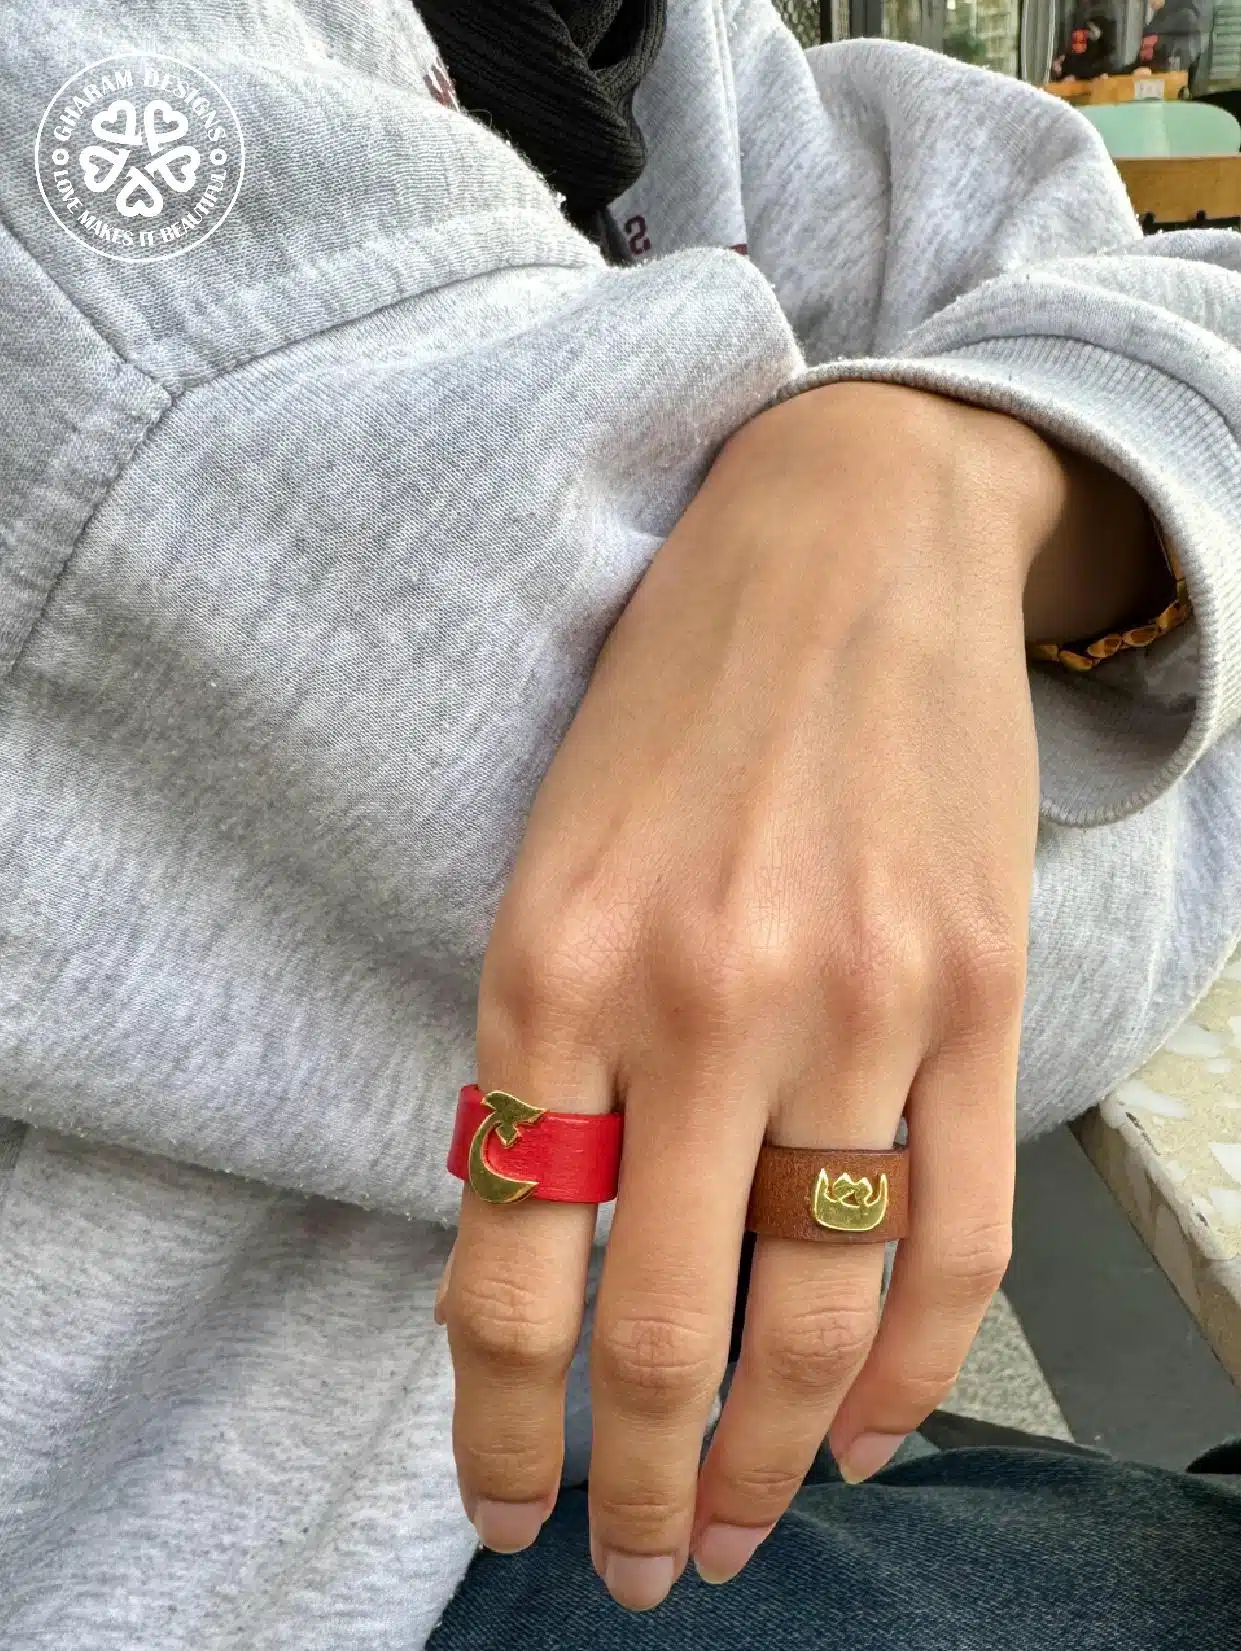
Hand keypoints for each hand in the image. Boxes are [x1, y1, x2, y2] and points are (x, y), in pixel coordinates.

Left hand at [439, 384, 1129, 1608]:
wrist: (846, 546)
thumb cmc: (672, 703)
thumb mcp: (547, 861)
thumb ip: (541, 1055)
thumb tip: (536, 1253)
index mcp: (551, 962)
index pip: (507, 1267)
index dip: (499, 1429)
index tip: (505, 1508)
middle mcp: (702, 997)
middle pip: (665, 1331)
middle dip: (646, 1490)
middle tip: (645, 1566)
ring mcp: (857, 1003)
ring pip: (819, 1315)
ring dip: (776, 1460)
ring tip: (748, 1528)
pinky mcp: (978, 995)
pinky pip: (953, 1239)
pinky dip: (909, 1370)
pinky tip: (866, 1430)